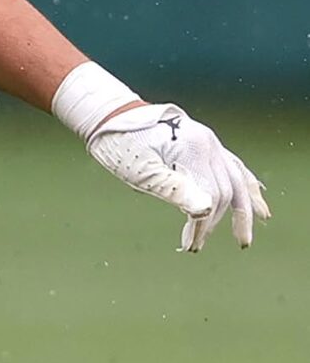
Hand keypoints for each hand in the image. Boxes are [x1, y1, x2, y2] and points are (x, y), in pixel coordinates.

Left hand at [86, 102, 269, 251]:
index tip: (189, 244)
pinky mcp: (201, 143)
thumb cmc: (119, 145)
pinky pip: (231, 165)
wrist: (108, 116)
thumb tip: (205, 210)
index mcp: (195, 149)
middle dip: (214, 221)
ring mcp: (207, 142)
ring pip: (236, 177)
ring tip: (249, 230)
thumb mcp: (140, 172)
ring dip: (242, 206)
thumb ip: (174, 189)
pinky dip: (244, 183)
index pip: (211, 196)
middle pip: (226, 189)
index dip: (202, 223)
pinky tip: (255, 194)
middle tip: (197, 246)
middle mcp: (208, 143)